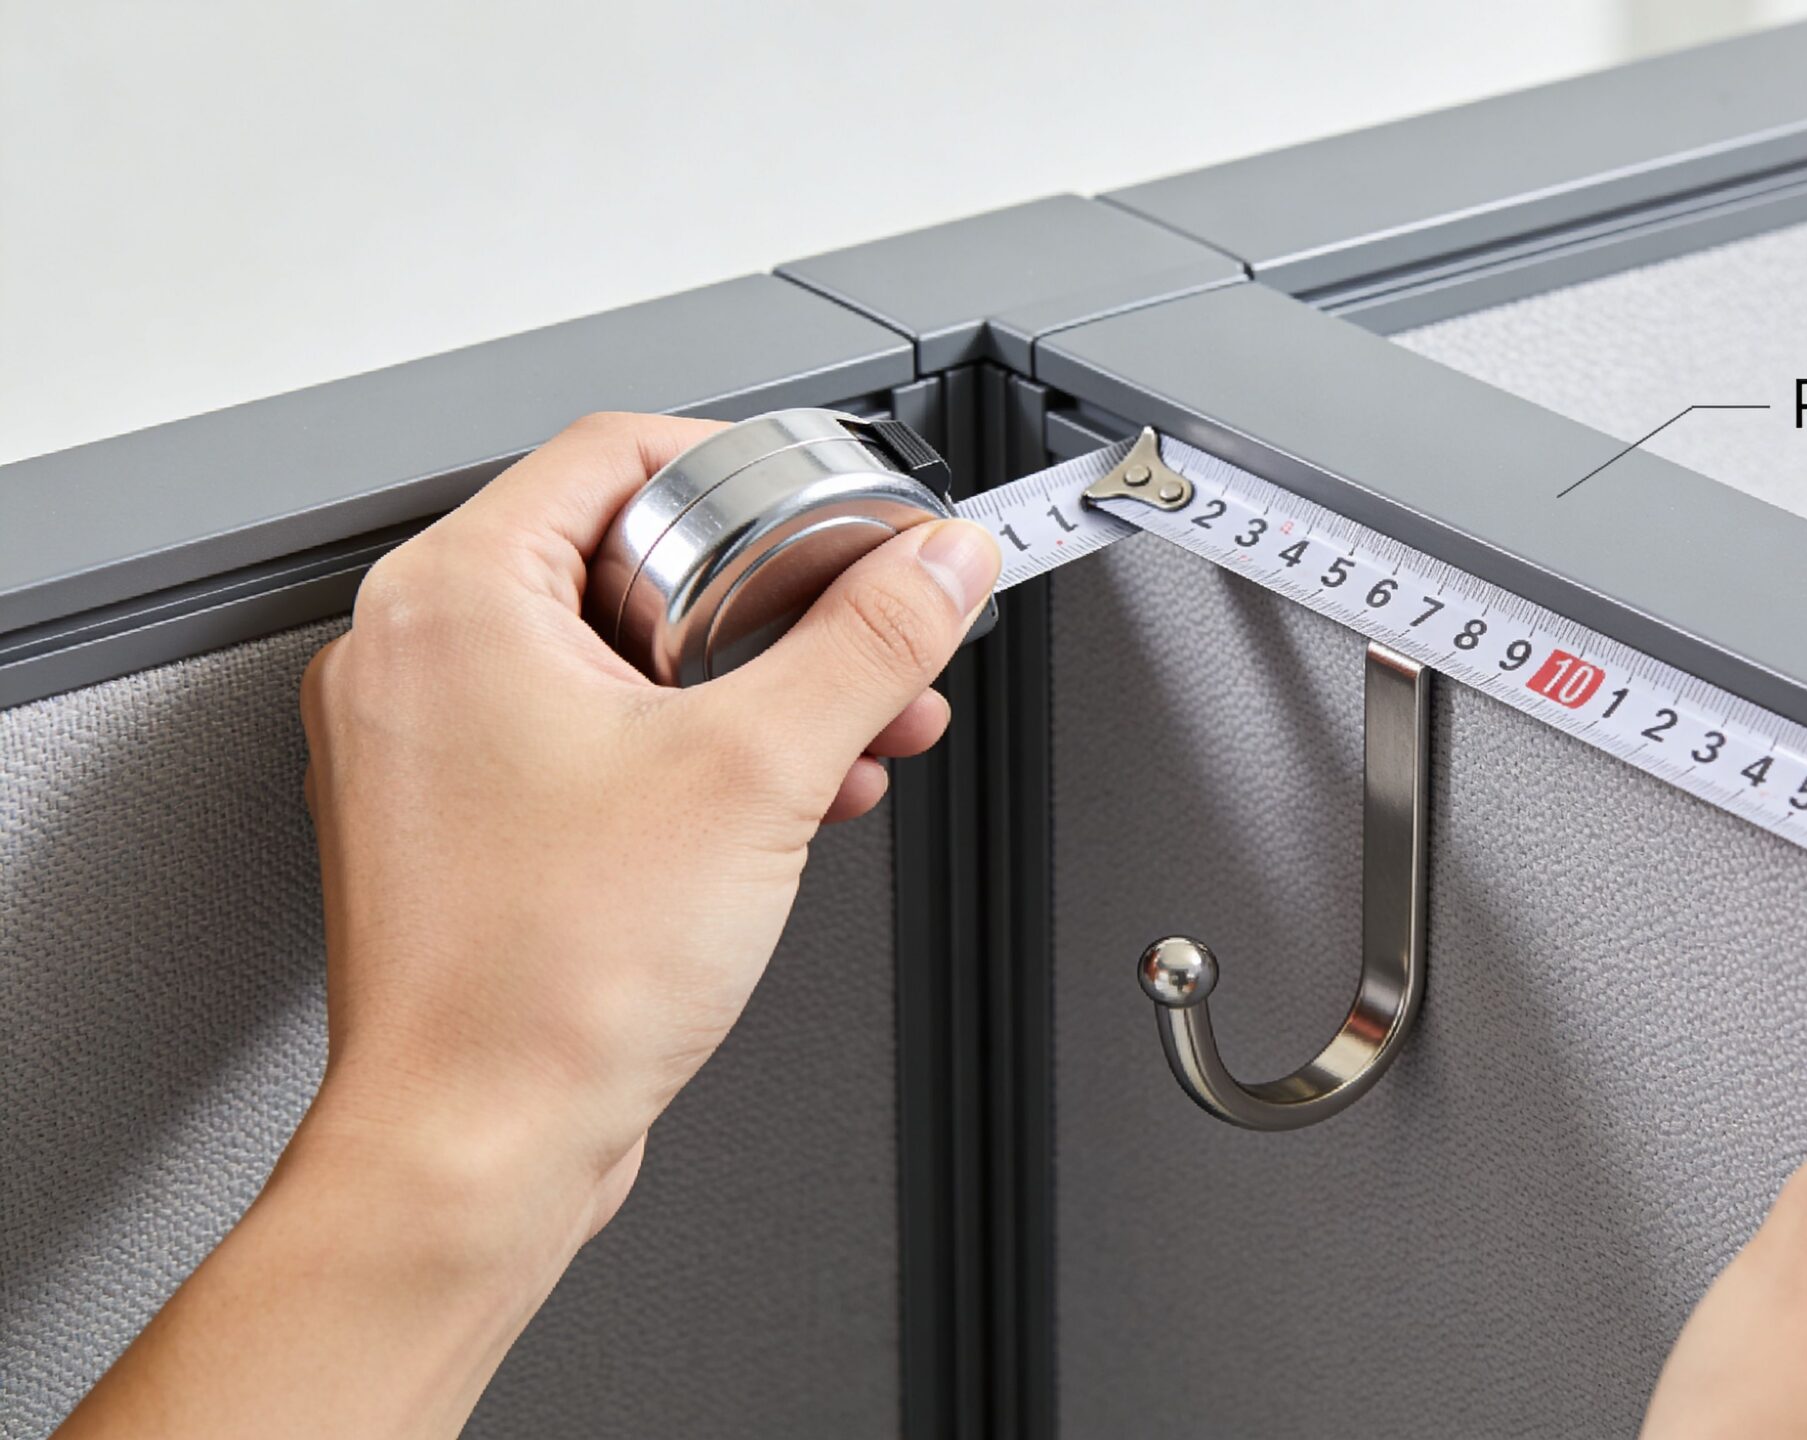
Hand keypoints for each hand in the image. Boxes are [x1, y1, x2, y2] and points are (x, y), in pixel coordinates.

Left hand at [61, 412, 1000, 1438]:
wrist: (479, 1146)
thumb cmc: (546, 983)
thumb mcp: (760, 770)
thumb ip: (869, 642)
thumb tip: (938, 566)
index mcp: (452, 598)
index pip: (619, 449)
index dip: (752, 468)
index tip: (836, 512)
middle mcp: (417, 655)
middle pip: (631, 553)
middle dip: (777, 602)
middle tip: (858, 631)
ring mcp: (432, 744)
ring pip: (623, 654)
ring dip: (754, 683)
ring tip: (855, 727)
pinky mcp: (465, 822)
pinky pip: (597, 736)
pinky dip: (697, 750)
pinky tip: (790, 795)